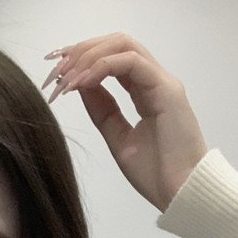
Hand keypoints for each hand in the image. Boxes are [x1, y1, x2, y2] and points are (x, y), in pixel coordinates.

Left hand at [42, 33, 206, 211]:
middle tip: (56, 71)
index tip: (56, 73)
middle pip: (115, 43)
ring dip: (89, 56)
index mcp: (146, 91)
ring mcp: (163, 82)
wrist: (182, 194)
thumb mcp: (119, 138)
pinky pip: (131, 62)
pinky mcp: (167, 89)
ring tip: (66, 78)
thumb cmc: (156, 174)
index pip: (112, 58)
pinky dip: (102, 67)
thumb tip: (80, 85)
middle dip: (81, 51)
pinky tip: (83, 83)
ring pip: (123, 45)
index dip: (82, 58)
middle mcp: (155, 80)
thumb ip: (103, 111)